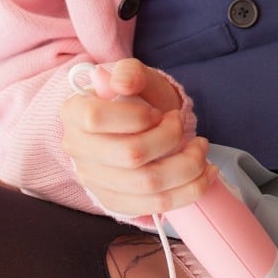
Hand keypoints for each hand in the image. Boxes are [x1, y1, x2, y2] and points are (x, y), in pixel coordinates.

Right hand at [61, 58, 214, 217]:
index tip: (156, 112)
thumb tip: (122, 82)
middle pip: (130, 154)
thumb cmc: (135, 96)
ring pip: (148, 185)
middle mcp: (78, 150)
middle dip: (170, 138)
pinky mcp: (116, 201)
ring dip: (187, 166)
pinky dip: (188, 191)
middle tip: (181, 122)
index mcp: (74, 113)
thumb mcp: (134, 74)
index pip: (95, 119)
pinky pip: (155, 206)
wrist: (138, 122)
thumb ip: (129, 71)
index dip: (134, 116)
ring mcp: (95, 181)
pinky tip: (203, 173)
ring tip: (200, 148)